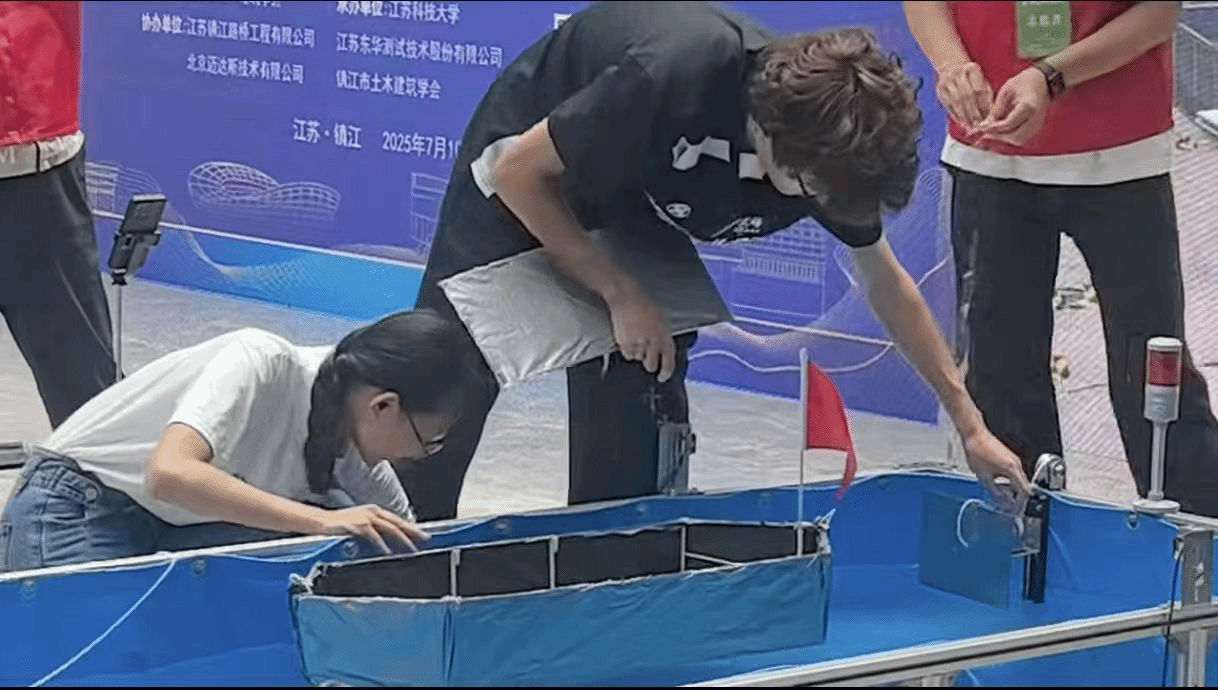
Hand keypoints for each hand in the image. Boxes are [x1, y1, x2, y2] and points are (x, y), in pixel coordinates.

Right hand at [316, 504, 430, 554]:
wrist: (320, 522)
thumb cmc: (340, 525)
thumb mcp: (361, 525)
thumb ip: (376, 531)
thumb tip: (390, 543)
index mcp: (375, 511)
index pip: (398, 520)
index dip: (412, 527)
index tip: (424, 534)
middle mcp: (372, 512)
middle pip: (398, 523)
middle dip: (413, 532)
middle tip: (426, 539)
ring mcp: (365, 518)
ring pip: (389, 528)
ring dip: (402, 539)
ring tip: (412, 549)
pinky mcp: (357, 526)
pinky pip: (373, 537)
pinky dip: (382, 545)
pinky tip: (388, 552)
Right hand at [607, 285, 676, 381]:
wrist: (627, 297)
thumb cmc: (645, 303)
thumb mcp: (662, 319)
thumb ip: (664, 335)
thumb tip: (664, 349)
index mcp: (664, 336)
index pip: (668, 361)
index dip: (666, 372)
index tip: (663, 376)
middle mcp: (652, 342)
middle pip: (651, 365)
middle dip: (650, 364)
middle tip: (647, 359)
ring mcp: (638, 343)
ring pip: (638, 358)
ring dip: (638, 353)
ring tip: (636, 338)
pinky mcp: (624, 343)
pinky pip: (627, 354)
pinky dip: (628, 350)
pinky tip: (628, 338)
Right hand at [935, 61, 993, 128]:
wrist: (951, 65)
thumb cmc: (971, 76)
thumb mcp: (981, 79)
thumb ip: (986, 94)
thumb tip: (990, 113)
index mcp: (972, 68)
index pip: (979, 90)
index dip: (983, 105)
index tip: (988, 117)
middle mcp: (958, 73)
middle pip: (967, 96)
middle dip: (974, 112)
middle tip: (979, 125)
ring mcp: (947, 80)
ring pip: (957, 101)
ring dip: (964, 116)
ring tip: (970, 126)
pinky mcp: (940, 88)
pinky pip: (948, 104)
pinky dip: (955, 114)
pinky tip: (961, 122)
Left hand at [961, 429, 1032, 512]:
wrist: (974, 434)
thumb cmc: (978, 450)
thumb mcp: (983, 476)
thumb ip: (993, 490)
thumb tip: (998, 500)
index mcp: (1012, 469)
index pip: (1024, 490)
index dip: (1021, 502)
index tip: (1017, 508)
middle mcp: (1016, 463)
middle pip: (1023, 484)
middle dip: (1017, 496)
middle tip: (1011, 505)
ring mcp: (1013, 459)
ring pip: (1018, 478)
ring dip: (1013, 488)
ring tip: (1004, 496)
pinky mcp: (1007, 456)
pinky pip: (1013, 471)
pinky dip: (1009, 480)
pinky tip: (999, 484)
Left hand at [969, 67, 1049, 146]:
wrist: (1042, 81)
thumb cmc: (1023, 83)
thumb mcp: (1006, 92)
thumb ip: (996, 110)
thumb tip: (983, 127)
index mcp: (1028, 107)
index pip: (1008, 124)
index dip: (992, 129)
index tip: (979, 128)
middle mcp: (1036, 118)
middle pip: (1015, 136)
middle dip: (997, 137)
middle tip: (982, 133)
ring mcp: (1038, 124)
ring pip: (1019, 140)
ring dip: (1003, 139)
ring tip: (989, 133)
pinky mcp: (1036, 127)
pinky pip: (1022, 137)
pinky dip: (1009, 137)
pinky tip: (998, 132)